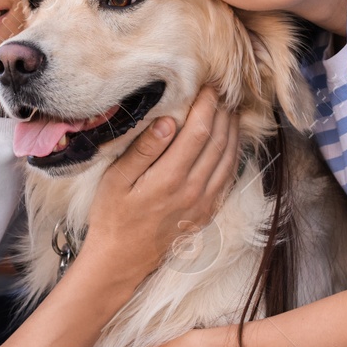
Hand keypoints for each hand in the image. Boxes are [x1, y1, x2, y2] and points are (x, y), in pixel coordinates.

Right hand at [82, 85, 240, 284]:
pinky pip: (229, 178)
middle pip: (219, 142)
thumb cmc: (112, 216)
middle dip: (223, 112)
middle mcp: (194, 190)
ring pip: (229, 159)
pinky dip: (234, 154)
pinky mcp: (207, 212)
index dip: (207, 105)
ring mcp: (204, 203)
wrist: (122, 259)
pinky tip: (230, 142)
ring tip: (230, 109)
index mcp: (170, 178)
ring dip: (233, 131)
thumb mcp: (116, 180)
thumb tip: (168, 121)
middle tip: (222, 91)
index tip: (208, 86)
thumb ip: (143, 150)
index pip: (199, 132)